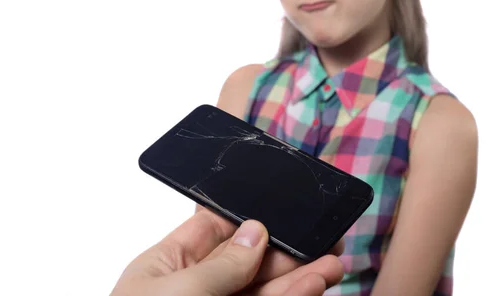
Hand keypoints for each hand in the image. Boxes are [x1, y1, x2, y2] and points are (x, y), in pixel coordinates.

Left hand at [110, 209, 344, 295]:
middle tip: (321, 242)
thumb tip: (254, 232)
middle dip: (284, 251)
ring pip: (263, 289)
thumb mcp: (178, 293)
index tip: (281, 212)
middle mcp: (196, 288)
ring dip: (298, 277)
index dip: (246, 220)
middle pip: (247, 261)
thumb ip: (220, 265)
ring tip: (331, 266)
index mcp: (167, 267)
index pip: (210, 230)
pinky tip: (313, 286)